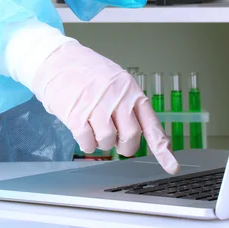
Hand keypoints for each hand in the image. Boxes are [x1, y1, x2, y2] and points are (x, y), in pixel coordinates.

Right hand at [31, 41, 179, 174]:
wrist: (56, 60)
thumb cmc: (85, 71)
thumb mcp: (114, 79)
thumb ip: (128, 102)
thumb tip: (137, 131)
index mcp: (130, 90)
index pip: (151, 124)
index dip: (162, 149)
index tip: (172, 167)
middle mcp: (117, 98)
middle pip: (131, 137)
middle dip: (124, 146)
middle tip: (116, 141)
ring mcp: (97, 106)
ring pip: (108, 141)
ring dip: (101, 141)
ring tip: (93, 126)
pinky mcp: (77, 115)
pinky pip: (87, 142)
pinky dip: (86, 142)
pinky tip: (81, 129)